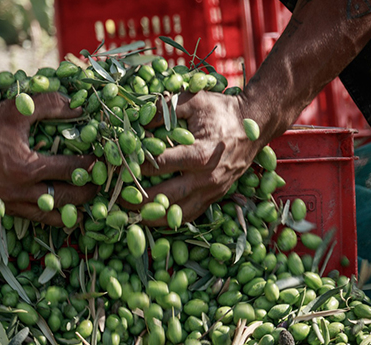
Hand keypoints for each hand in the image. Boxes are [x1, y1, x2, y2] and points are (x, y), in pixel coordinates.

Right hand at [0, 92, 97, 226]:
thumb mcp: (17, 109)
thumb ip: (51, 105)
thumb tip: (79, 105)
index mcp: (28, 169)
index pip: (71, 171)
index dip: (91, 167)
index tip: (104, 162)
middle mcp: (20, 192)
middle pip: (65, 200)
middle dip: (87, 194)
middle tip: (101, 188)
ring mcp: (8, 202)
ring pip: (47, 217)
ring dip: (68, 212)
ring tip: (84, 208)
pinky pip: (28, 218)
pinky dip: (45, 216)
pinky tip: (54, 211)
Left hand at [122, 91, 264, 225]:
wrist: (256, 123)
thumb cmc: (222, 110)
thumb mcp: (193, 99)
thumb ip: (163, 108)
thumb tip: (135, 120)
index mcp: (200, 154)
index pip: (157, 166)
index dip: (133, 167)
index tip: (115, 168)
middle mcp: (206, 178)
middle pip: (163, 197)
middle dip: (135, 199)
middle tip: (114, 199)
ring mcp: (212, 191)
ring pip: (176, 214)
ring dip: (150, 216)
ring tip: (127, 215)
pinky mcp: (215, 197)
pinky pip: (189, 215)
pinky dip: (169, 219)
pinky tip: (151, 217)